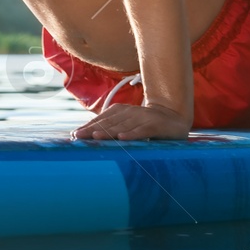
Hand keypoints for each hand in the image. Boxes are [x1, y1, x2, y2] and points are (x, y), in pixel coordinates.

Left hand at [71, 102, 189, 141]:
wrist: (174, 117)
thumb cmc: (146, 124)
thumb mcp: (128, 124)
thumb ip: (113, 128)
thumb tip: (90, 136)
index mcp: (120, 111)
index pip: (101, 120)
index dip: (88, 127)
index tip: (75, 135)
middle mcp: (129, 112)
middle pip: (109, 123)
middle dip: (92, 130)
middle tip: (79, 137)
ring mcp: (142, 118)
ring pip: (122, 126)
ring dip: (108, 132)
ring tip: (95, 137)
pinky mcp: (155, 125)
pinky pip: (142, 130)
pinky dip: (132, 134)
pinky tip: (122, 139)